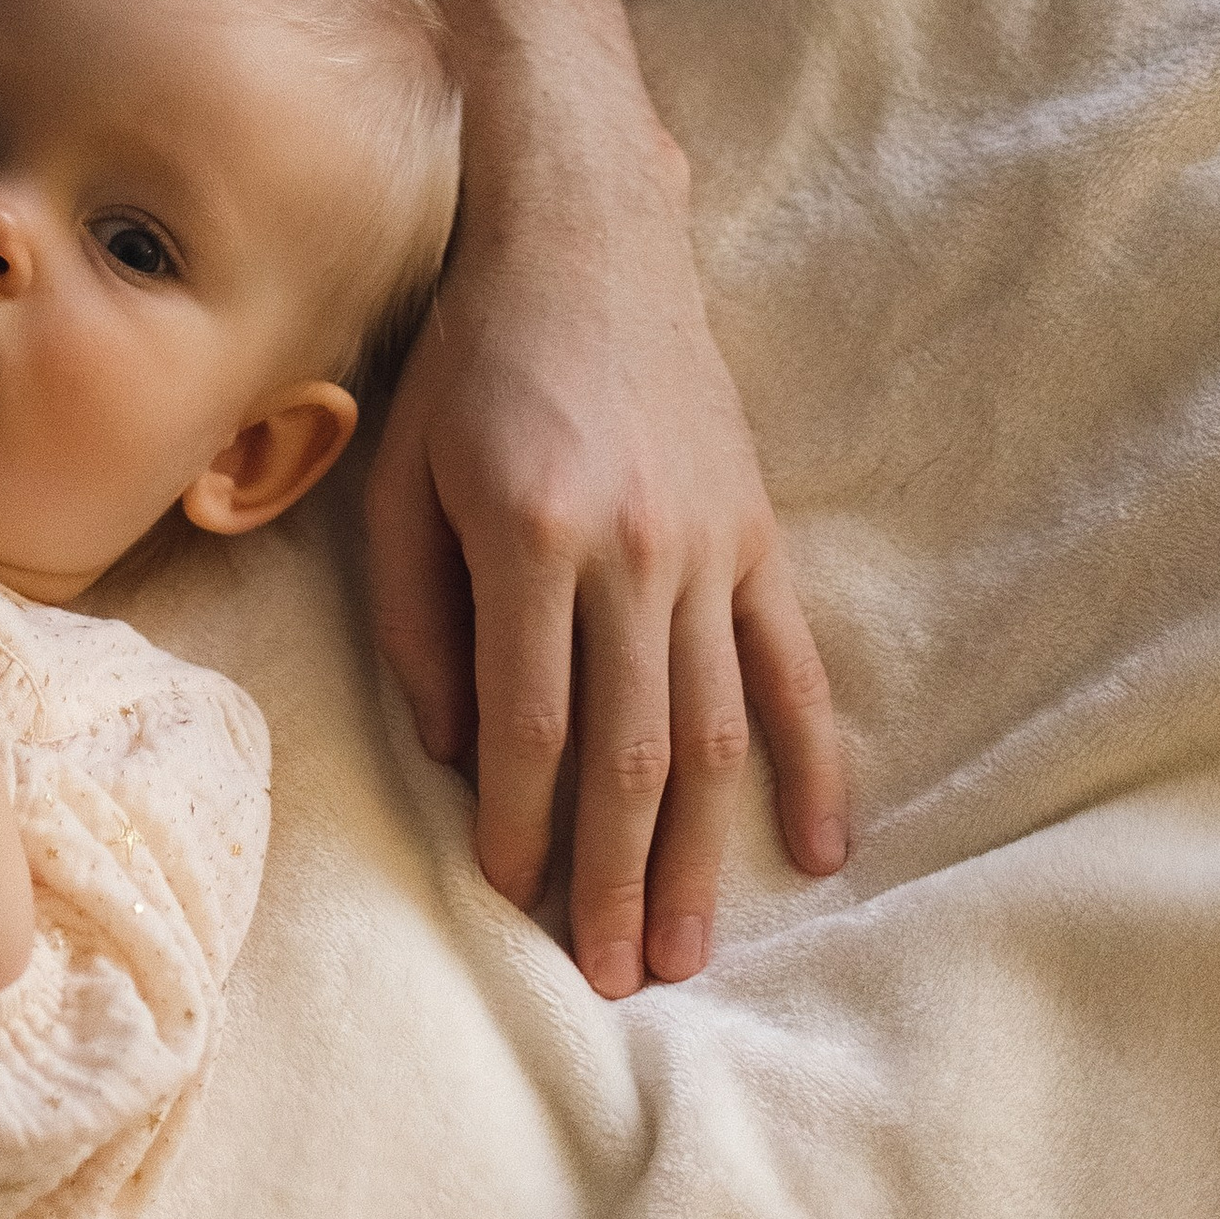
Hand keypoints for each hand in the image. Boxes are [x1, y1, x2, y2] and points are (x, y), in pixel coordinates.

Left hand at [365, 0, 846, 998]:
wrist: (580, 234)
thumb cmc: (466, 358)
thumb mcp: (400, 473)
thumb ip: (417, 617)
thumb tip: (458, 751)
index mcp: (529, 535)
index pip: (527, 723)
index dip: (518, 825)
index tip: (510, 902)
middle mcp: (632, 551)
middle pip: (631, 753)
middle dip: (615, 880)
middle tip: (613, 984)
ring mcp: (708, 546)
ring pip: (714, 733)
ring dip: (700, 853)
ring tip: (684, 954)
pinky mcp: (756, 534)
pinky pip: (791, 667)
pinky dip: (810, 763)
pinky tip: (819, 851)